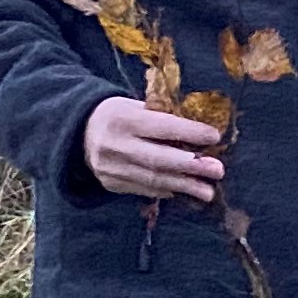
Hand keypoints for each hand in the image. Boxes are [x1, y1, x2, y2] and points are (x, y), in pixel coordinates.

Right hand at [84, 96, 223, 203]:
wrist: (79, 133)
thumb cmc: (118, 115)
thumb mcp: (134, 106)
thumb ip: (162, 117)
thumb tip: (200, 132)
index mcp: (123, 119)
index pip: (161, 127)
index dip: (189, 133)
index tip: (214, 137)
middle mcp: (115, 145)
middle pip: (158, 159)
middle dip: (191, 166)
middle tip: (218, 170)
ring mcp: (112, 168)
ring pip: (153, 180)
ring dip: (184, 186)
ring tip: (208, 191)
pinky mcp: (112, 184)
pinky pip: (144, 189)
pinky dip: (167, 190)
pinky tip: (185, 191)